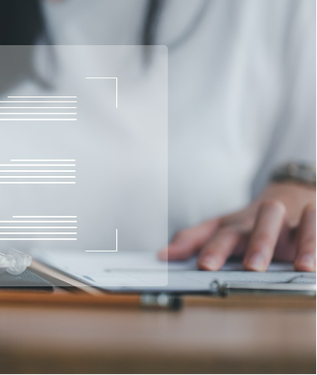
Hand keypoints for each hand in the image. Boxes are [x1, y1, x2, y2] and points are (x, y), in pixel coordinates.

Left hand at [159, 182, 316, 270]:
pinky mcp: (315, 222)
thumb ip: (191, 240)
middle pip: (259, 226)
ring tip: (302, 267)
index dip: (213, 249)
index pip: (221, 235)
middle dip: (257, 244)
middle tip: (253, 267)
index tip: (204, 266)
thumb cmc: (248, 222)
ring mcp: (293, 223)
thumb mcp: (219, 227)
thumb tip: (161, 255)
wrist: (288, 196)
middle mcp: (264, 222)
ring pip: (301, 223)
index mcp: (237, 225)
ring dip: (304, 242)